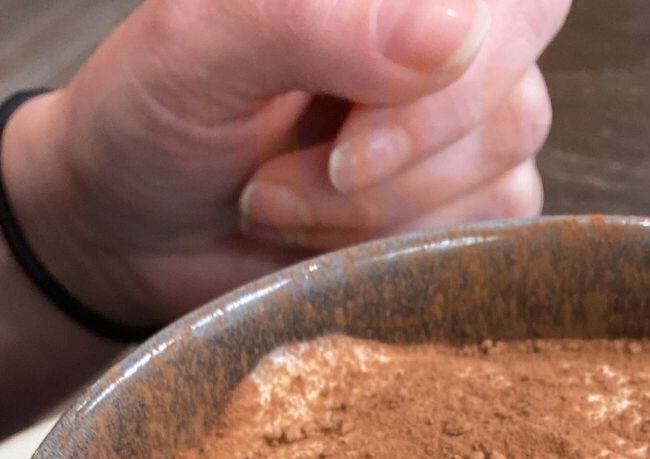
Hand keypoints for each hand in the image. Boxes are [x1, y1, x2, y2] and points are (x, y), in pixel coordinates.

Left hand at [6, 0, 569, 328]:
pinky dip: (392, 245)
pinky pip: (488, 228)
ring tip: (275, 200)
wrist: (137, 231)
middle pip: (513, 87)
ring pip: (499, 166)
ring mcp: (471, 117)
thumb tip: (452, 35)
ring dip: (373, 211)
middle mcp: (451, 28)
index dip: (455, 65)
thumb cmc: (156, 117)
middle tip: (273, 177)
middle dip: (394, 156)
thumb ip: (311, 20)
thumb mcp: (197, 47)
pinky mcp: (471, 201)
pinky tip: (321, 236)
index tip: (346, 124)